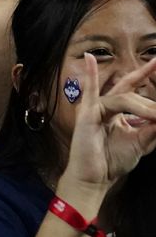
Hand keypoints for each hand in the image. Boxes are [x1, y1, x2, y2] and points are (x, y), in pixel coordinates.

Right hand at [59, 52, 155, 197]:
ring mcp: (95, 109)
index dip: (146, 78)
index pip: (134, 91)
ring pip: (124, 98)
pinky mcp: (87, 115)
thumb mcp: (141, 142)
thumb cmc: (113, 161)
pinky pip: (92, 93)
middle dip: (147, 85)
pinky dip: (90, 74)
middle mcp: (106, 107)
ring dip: (143, 107)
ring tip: (155, 118)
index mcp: (118, 112)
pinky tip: (90, 58)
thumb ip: (152, 127)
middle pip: (130, 90)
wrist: (96, 178)